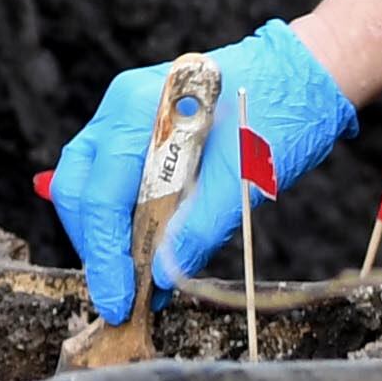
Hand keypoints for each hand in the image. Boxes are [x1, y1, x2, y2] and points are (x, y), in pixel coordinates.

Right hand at [49, 19, 358, 323]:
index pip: (100, 195)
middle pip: (79, 190)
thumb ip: (199, 228)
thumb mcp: (242, 179)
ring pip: (88, 185)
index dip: (105, 256)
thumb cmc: (278, 115)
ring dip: (106, 235)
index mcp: (139, 110)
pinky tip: (144, 250)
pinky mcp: (139, 131)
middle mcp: (120, 108)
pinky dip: (123, 218)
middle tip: (122, 296)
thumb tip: (161, 276)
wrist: (302, 79)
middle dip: (95, 247)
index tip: (119, 301)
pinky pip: (112, 178)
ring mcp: (125, 116)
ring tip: (135, 281)